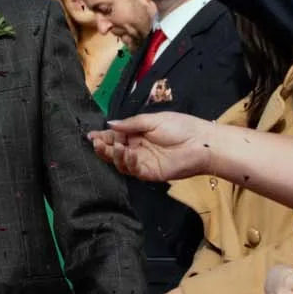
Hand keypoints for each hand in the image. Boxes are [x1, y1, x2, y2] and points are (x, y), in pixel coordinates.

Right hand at [90, 112, 217, 183]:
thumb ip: (131, 124)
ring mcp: (143, 162)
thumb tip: (110, 124)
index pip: (116, 136)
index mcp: (138, 134)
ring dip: (113, 155)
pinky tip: (127, 153)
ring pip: (120, 162)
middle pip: (115, 150)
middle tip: (97, 143)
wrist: (200, 143)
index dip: (103, 136)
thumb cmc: (180, 127)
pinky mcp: (149, 173)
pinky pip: (132, 170)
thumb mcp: (153, 120)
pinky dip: (127, 162)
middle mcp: (137, 148)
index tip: (91, 135)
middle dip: (104, 147)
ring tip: (111, 147)